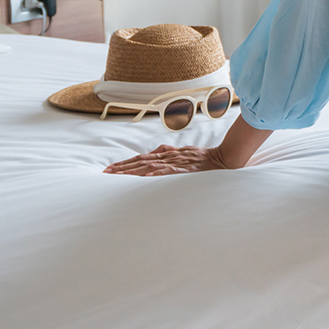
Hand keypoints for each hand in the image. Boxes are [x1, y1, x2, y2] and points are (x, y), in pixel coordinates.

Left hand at [103, 144, 230, 175]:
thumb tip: (155, 153)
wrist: (222, 158)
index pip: (140, 158)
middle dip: (122, 167)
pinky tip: (146, 177)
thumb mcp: (182, 152)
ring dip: (133, 171)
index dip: (124, 163)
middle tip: (106, 173)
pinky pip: (169, 171)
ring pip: (150, 166)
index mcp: (166, 154)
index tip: (109, 169)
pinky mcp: (185, 169)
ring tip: (118, 176)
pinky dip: (157, 173)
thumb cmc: (202, 157)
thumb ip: (168, 152)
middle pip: (140, 162)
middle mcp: (168, 157)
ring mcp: (176, 163)